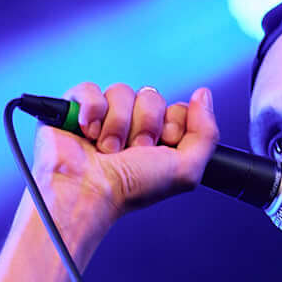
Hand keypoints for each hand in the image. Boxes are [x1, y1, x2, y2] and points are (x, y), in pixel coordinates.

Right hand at [30, 81, 218, 242]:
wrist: (88, 192)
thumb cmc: (132, 188)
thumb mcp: (185, 170)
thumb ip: (206, 134)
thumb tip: (203, 95)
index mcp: (160, 139)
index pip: (177, 109)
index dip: (172, 126)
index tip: (160, 148)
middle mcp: (134, 126)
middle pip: (152, 97)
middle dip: (145, 126)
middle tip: (131, 152)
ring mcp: (105, 116)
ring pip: (122, 91)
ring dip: (117, 125)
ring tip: (107, 150)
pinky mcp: (75, 108)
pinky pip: (91, 89)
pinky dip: (92, 111)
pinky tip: (87, 133)